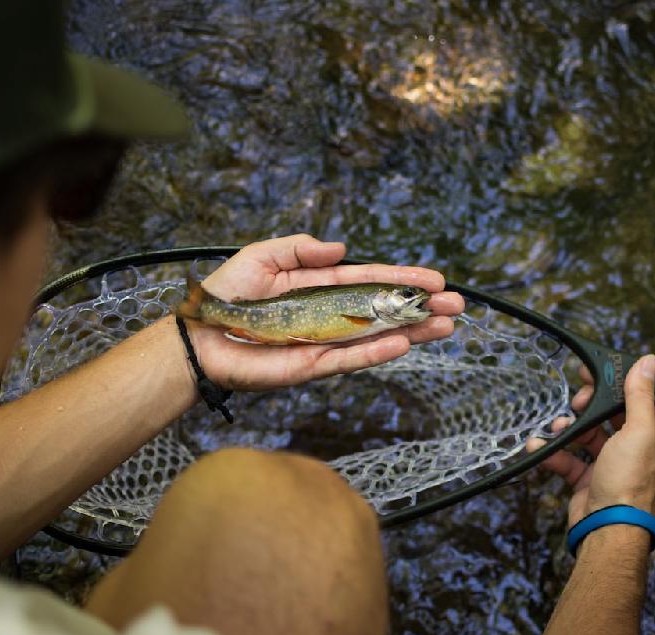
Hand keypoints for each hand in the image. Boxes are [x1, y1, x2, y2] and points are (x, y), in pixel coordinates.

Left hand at [186, 234, 464, 391]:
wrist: (198, 336)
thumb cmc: (227, 294)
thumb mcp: (263, 256)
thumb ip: (300, 248)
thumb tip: (342, 248)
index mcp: (320, 285)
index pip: (370, 280)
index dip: (403, 278)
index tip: (436, 279)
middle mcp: (329, 314)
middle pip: (383, 309)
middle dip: (420, 308)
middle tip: (456, 307)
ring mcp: (324, 341)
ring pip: (376, 336)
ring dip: (411, 332)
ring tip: (446, 327)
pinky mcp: (311, 365)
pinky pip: (348, 359)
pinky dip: (376, 352)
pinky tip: (404, 343)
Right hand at [527, 355, 654, 526]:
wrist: (605, 529)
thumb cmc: (630, 484)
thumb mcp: (638, 431)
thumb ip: (641, 395)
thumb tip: (650, 363)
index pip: (644, 399)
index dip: (621, 384)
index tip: (599, 373)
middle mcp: (639, 450)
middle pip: (612, 415)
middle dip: (589, 406)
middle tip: (576, 399)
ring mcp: (613, 465)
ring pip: (588, 435)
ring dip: (568, 428)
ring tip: (556, 427)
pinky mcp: (590, 479)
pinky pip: (570, 458)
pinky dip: (554, 452)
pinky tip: (540, 447)